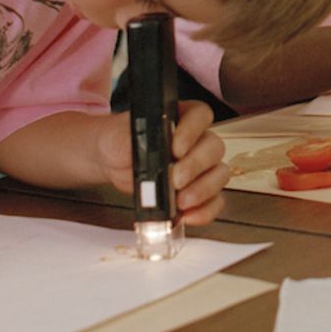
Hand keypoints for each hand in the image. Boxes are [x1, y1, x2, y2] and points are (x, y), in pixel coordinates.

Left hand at [99, 101, 228, 226]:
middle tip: (176, 180)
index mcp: (181, 116)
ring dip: (204, 190)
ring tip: (181, 202)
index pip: (200, 115)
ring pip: (220, 173)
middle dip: (196, 166)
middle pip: (214, 147)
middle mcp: (196, 139)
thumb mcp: (119, 136)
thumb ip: (134, 142)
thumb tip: (148, 155)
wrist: (111, 161)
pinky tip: (188, 216)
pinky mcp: (198, 190)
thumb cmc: (118, 142)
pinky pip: (214, 200)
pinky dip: (205, 210)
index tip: (176, 148)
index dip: (193, 131)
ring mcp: (200, 166)